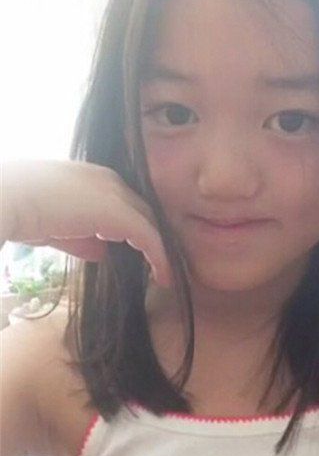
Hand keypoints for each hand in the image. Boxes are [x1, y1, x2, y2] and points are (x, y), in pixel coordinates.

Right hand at [0, 159, 171, 286]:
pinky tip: (163, 276)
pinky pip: (149, 237)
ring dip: (161, 250)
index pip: (128, 205)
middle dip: (154, 238)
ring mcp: (117, 195)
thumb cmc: (22, 210)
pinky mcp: (119, 213)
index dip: (138, 230)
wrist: (8, 198)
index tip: (142, 253)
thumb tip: (100, 252)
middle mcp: (112, 182)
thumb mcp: (57, 226)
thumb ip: (82, 237)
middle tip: (161, 264)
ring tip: (166, 275)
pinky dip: (160, 257)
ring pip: (151, 223)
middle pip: (144, 212)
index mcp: (97, 179)